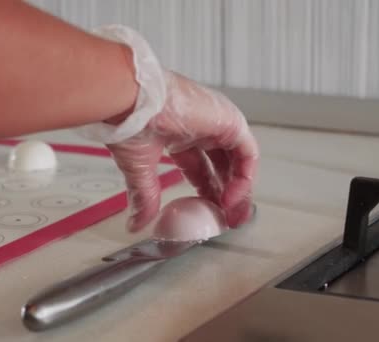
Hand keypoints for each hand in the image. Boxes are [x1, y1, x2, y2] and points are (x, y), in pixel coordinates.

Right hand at [107, 70, 258, 231]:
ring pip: (238, 160)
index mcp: (179, 132)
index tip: (208, 213)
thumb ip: (144, 196)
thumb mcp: (139, 167)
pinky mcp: (230, 121)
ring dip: (238, 189)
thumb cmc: (130, 121)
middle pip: (222, 165)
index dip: (206, 191)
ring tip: (232, 215)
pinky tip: (230, 198)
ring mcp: (217, 122)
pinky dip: (244, 178)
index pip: (201, 167)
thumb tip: (136, 224)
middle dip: (225, 194)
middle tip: (227, 219)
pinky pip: (248, 154)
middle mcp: (201, 126)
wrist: (133, 100)